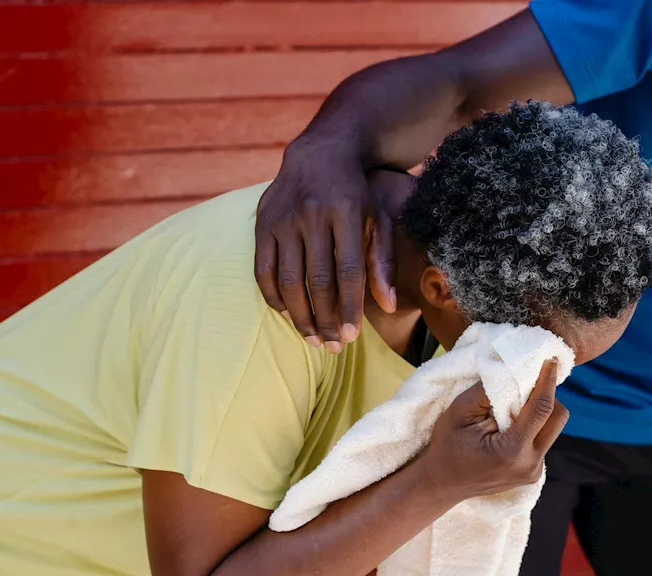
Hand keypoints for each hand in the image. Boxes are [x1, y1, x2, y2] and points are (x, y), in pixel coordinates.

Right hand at [254, 140, 397, 349]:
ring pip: (288, 280)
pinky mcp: (262, 223)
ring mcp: (283, 218)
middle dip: (326, 319)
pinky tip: (287, 315)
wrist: (320, 154)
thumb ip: (383, 260)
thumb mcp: (379, 218)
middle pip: (317, 280)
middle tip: (333, 346)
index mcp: (347, 211)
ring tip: (313, 338)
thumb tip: (388, 306)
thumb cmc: (357, 194)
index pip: (348, 270)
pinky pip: (263, 270)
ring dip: (299, 316)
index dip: (349, 307)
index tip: (352, 337)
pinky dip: (273, 298)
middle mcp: (312, 214)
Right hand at [419, 359, 568, 500]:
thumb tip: (514, 372)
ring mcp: (533, 472)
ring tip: (514, 406)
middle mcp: (530, 464)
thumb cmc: (446, 446)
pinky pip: (542, 440)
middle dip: (548, 396)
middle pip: (558, 418)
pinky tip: (510, 425)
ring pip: (553, 429)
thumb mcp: (460, 411)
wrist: (441, 484)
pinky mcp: (532, 473)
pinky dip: (532, 426)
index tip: (550, 359)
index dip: (548, 380)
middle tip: (528, 383)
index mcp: (512, 450)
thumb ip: (488, 391)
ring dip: (539, 412)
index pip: (542, 408)